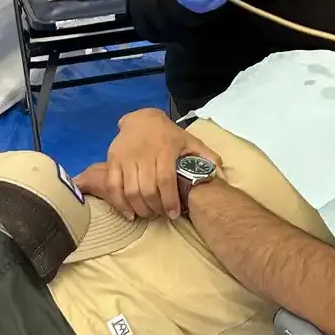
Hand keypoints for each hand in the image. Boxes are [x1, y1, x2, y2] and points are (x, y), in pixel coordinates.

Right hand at [75, 109, 222, 220]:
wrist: (142, 118)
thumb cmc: (168, 134)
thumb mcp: (190, 141)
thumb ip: (206, 157)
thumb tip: (221, 174)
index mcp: (165, 150)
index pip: (166, 180)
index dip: (170, 200)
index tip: (173, 214)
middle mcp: (144, 154)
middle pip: (147, 189)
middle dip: (155, 208)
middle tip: (161, 215)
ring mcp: (126, 158)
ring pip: (130, 190)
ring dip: (139, 208)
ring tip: (148, 215)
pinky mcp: (112, 160)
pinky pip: (112, 186)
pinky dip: (119, 203)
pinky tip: (129, 213)